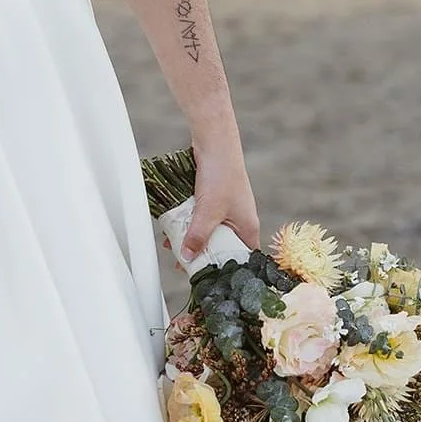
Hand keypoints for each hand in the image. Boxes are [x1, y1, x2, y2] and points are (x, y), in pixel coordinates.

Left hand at [172, 136, 259, 264]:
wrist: (216, 143)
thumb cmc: (221, 175)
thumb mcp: (208, 211)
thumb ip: (198, 236)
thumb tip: (187, 258)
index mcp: (247, 228)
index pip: (242, 259)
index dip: (226, 270)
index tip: (207, 279)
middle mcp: (240, 221)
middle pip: (222, 248)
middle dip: (203, 256)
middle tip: (184, 265)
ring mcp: (227, 211)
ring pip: (209, 234)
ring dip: (192, 240)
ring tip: (174, 248)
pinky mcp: (215, 201)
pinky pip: (202, 220)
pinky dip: (189, 225)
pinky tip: (173, 229)